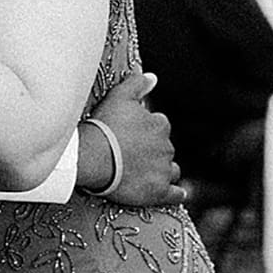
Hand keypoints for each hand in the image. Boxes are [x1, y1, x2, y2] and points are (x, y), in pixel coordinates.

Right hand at [85, 71, 184, 206]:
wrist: (94, 157)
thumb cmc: (104, 126)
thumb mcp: (119, 97)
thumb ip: (137, 84)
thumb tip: (153, 77)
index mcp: (159, 125)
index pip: (160, 127)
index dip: (146, 132)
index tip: (132, 136)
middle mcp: (166, 147)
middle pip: (165, 149)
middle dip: (154, 151)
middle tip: (133, 156)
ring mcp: (163, 171)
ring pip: (171, 170)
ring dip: (164, 171)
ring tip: (149, 174)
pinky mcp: (159, 192)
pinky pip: (175, 194)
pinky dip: (177, 194)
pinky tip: (178, 194)